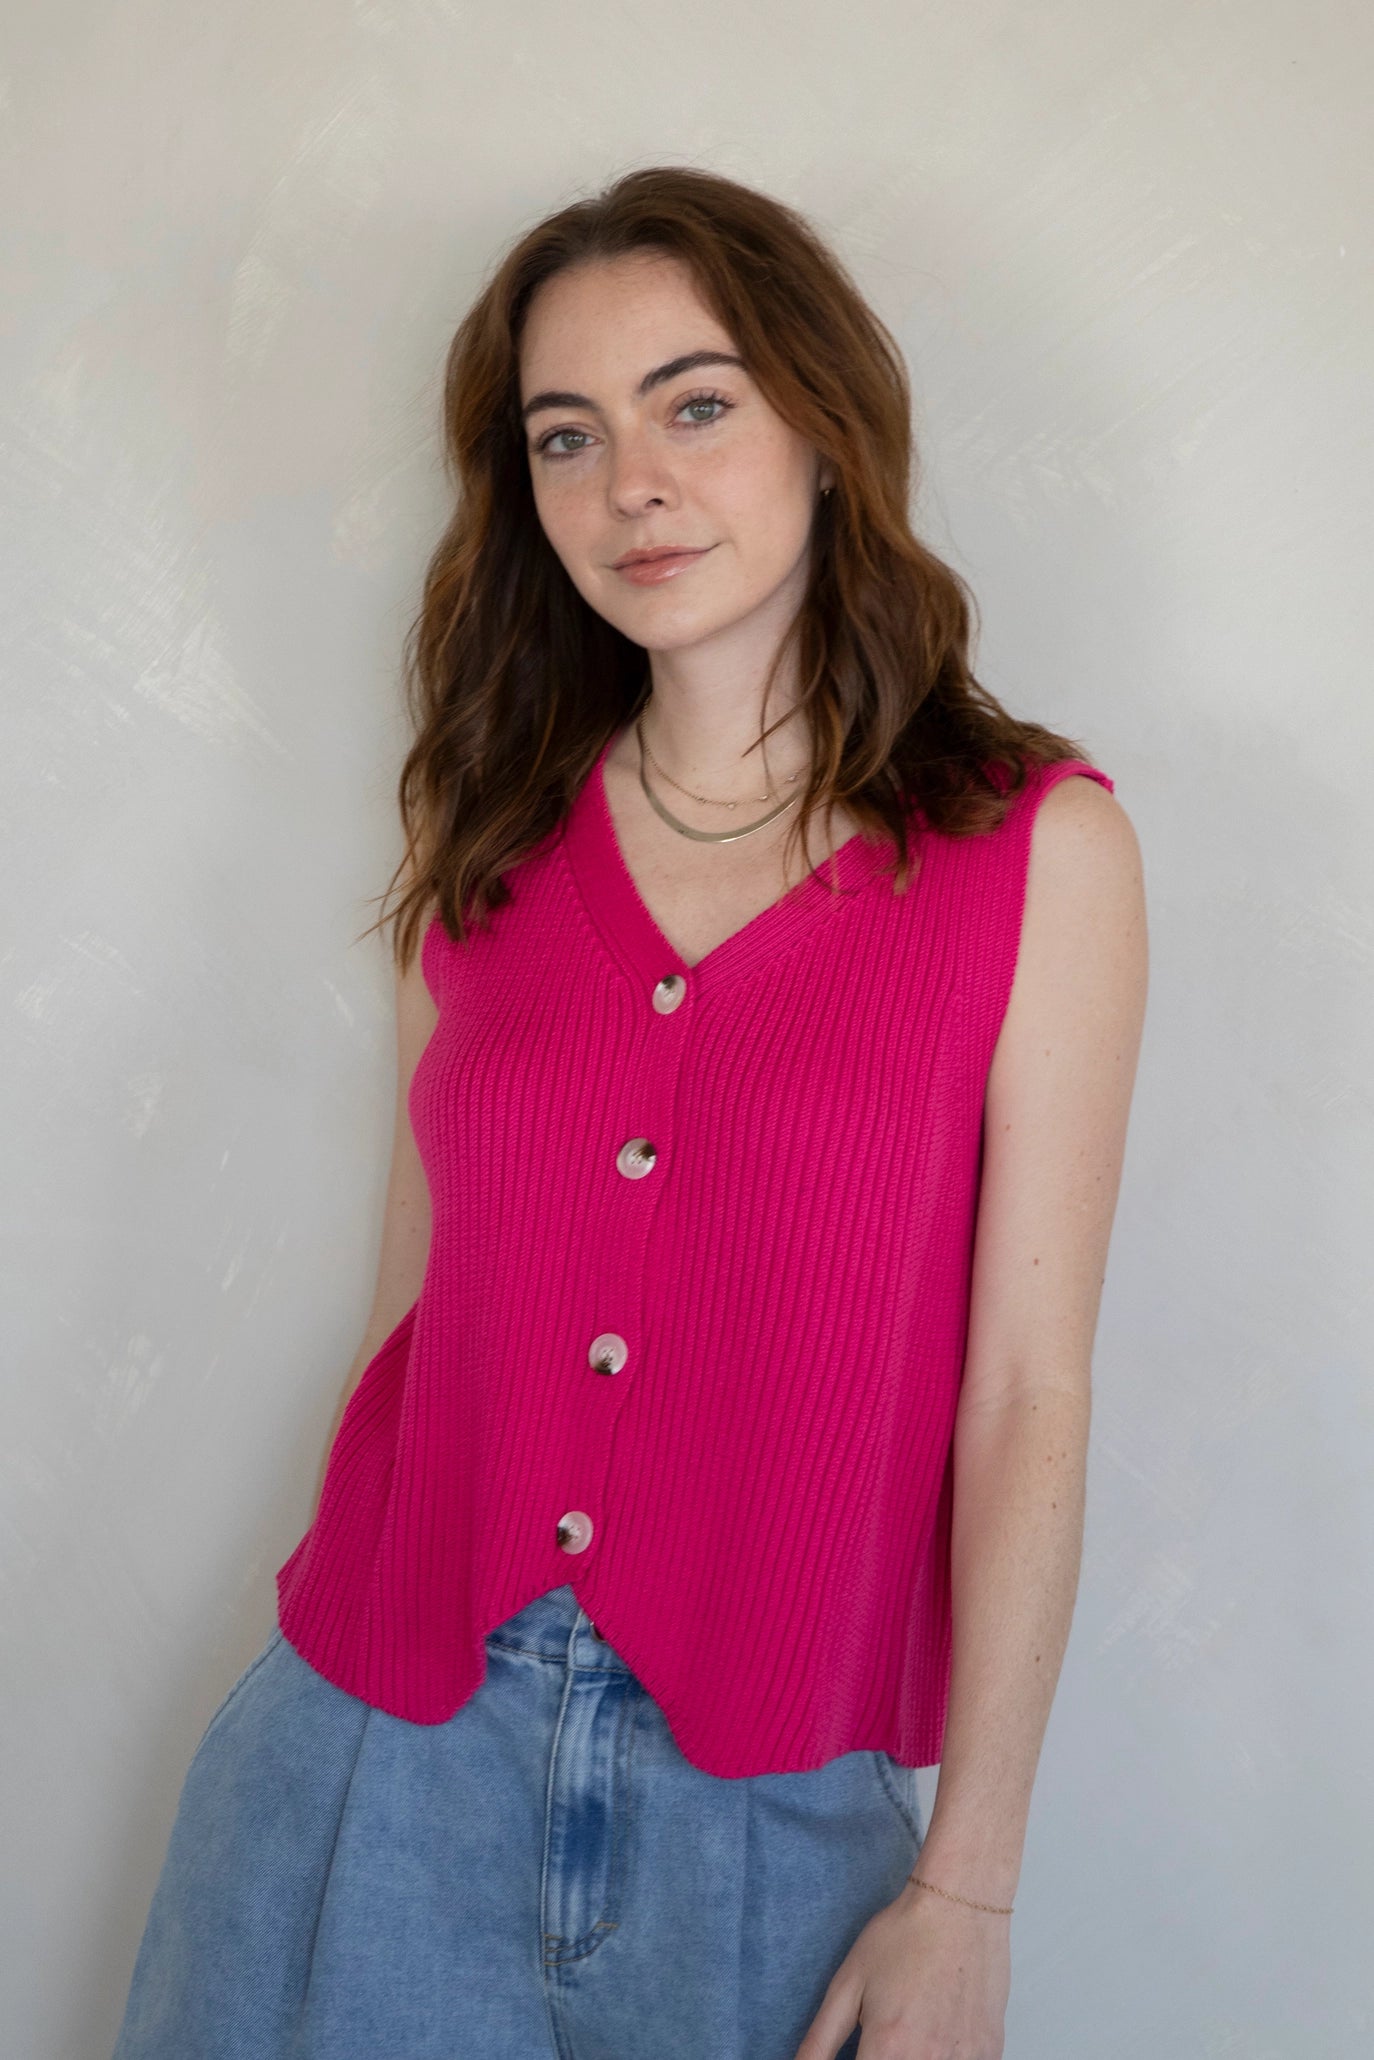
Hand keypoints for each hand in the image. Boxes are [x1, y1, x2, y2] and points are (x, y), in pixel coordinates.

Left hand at [790, 1875, 1010, 2058]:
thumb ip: (820, 2040)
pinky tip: (939, 2034)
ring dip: (916, 2058)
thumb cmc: (902, 1937)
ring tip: (911, 2031)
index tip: (863, 2055)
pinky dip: (947, 2056)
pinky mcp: (990, 2052)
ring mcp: (964, 2059)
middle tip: (888, 2038)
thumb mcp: (848, 1984)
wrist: (960, 1906)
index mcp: (887, 2047)